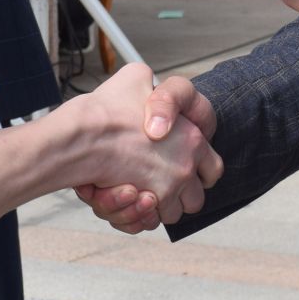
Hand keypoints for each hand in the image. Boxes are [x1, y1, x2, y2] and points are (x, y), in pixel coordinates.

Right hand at [75, 75, 215, 234]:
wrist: (85, 132)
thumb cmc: (108, 107)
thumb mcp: (136, 77)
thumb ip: (151, 87)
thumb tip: (150, 86)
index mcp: (193, 139)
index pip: (213, 169)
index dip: (199, 171)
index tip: (183, 169)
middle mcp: (185, 167)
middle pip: (194, 199)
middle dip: (178, 196)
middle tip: (156, 184)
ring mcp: (168, 188)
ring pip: (171, 213)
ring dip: (156, 207)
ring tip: (135, 190)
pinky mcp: (145, 204)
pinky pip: (147, 222)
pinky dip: (136, 216)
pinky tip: (123, 197)